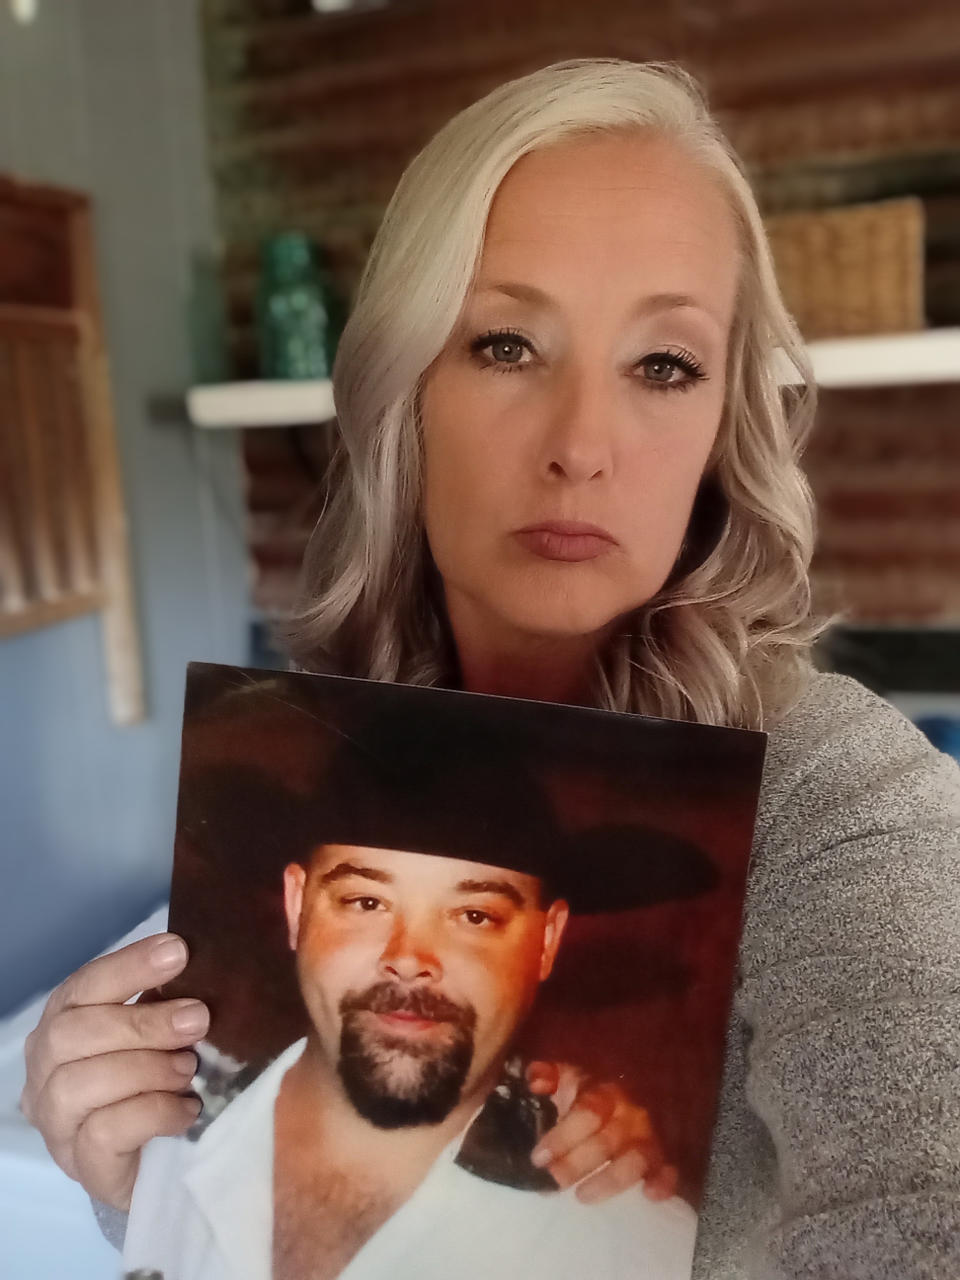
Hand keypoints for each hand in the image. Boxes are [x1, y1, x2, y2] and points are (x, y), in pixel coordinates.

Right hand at [20, 933, 208, 1211]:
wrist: (162, 1164)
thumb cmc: (160, 1080)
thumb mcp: (163, 1035)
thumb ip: (169, 1004)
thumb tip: (207, 967)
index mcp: (63, 1027)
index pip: (82, 987)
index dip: (128, 966)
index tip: (179, 951)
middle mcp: (45, 1074)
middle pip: (72, 1034)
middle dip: (141, 1023)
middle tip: (198, 1019)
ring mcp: (58, 1125)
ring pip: (78, 1084)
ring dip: (145, 1069)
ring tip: (188, 1069)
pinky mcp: (82, 1168)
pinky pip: (103, 1134)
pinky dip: (153, 1113)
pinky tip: (187, 1110)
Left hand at [526, 1061, 678, 1204]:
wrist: (630, 1093)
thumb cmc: (590, 1091)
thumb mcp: (568, 1077)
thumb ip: (548, 1075)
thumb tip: (536, 1082)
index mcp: (604, 1093)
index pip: (587, 1113)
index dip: (563, 1137)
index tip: (538, 1158)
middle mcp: (629, 1114)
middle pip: (605, 1141)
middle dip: (576, 1164)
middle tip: (552, 1182)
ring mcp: (648, 1136)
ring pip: (636, 1159)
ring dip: (610, 1180)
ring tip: (582, 1196)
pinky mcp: (664, 1157)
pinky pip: (670, 1170)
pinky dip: (663, 1182)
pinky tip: (650, 1194)